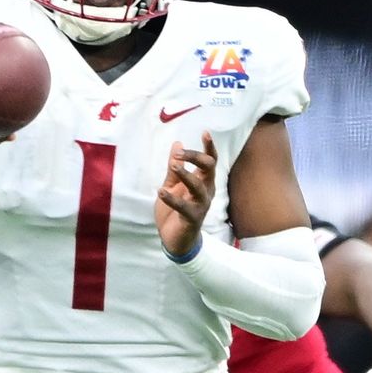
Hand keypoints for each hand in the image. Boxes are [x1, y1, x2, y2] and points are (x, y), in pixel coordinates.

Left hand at [155, 133, 218, 259]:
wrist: (175, 240)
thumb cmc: (175, 211)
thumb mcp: (172, 185)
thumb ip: (175, 166)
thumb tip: (177, 143)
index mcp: (203, 182)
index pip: (210, 161)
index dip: (209, 147)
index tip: (205, 132)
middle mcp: (206, 192)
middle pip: (209, 168)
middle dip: (195, 157)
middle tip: (179, 154)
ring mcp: (201, 205)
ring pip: (199, 186)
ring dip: (186, 175)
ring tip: (173, 166)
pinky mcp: (192, 219)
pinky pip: (184, 207)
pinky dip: (172, 199)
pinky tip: (161, 192)